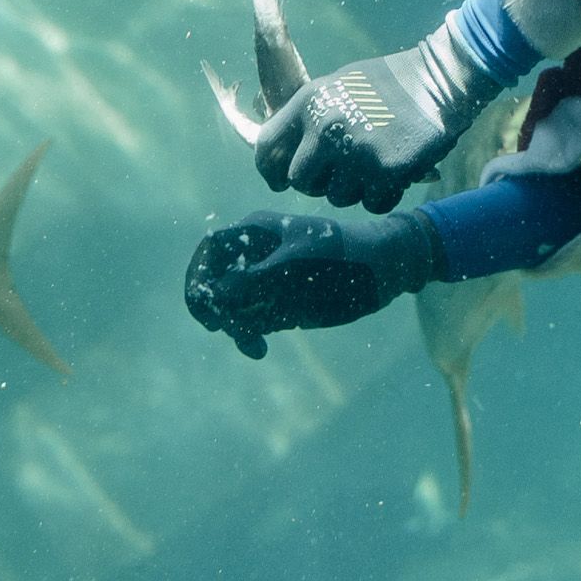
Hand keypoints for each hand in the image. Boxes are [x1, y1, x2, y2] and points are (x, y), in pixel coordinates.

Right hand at [183, 211, 440, 358]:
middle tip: (227, 329)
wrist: (381, 271)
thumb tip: (218, 293)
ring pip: (231, 305)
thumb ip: (255, 279)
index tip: (204, 305)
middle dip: (216, 307)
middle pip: (215, 280)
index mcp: (257, 232)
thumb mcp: (297, 266)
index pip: (211, 250)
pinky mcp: (279, 302)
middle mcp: (257, 254)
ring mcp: (267, 279)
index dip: (198, 276)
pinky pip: (250, 319)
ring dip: (233, 326)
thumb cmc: (342, 258)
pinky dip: (248, 334)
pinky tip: (258, 348)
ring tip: (253, 345)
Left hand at [254, 29, 500, 211]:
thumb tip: (287, 155)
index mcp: (309, 102)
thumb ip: (311, 117)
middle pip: (301, 181)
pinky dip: (384, 195)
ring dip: (356, 190)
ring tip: (376, 164)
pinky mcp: (385, 171)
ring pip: (337, 197)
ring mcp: (355, 152)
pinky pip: (373, 203)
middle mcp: (325, 128)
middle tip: (342, 174)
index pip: (267, 147)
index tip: (280, 182)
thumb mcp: (338, 87)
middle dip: (319, 184)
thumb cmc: (390, 83)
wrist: (440, 79)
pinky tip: (396, 173)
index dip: (270, 172)